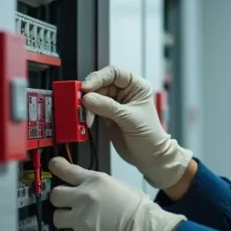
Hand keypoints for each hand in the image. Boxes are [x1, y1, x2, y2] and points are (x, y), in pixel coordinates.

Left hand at [48, 157, 185, 230]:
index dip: (57, 167)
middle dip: (61, 200)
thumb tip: (89, 190)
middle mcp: (83, 197)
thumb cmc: (138, 210)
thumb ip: (99, 186)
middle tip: (70, 205)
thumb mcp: (119, 186)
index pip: (66, 170)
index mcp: (95, 181)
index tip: (54, 166)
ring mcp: (78, 218)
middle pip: (56, 195)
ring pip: (56, 217)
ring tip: (79, 224)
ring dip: (66, 220)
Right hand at [81, 65, 192, 188]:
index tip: (87, 87)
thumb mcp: (129, 118)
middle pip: (101, 84)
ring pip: (94, 96)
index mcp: (136, 86)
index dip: (99, 77)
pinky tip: (86, 119)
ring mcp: (115, 104)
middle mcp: (125, 92)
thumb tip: (88, 98)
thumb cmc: (150, 135)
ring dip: (86, 104)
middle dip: (90, 91)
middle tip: (80, 99)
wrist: (149, 156)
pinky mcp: (107, 115)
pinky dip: (87, 113)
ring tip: (83, 113)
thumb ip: (108, 107)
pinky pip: (92, 109)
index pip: (115, 73)